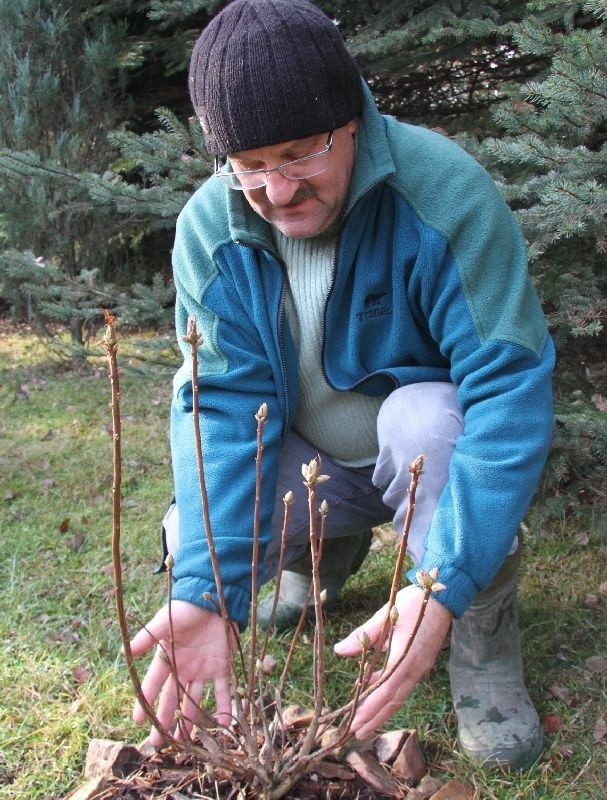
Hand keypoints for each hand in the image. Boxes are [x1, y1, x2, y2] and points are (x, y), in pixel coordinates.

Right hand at [129, 600, 236, 745]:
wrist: (212, 597)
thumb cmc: (185, 608)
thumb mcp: (164, 620)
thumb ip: (147, 636)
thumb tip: (126, 651)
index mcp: (168, 658)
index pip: (153, 684)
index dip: (146, 701)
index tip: (138, 720)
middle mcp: (184, 668)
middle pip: (172, 698)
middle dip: (165, 720)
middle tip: (158, 743)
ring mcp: (203, 669)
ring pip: (194, 700)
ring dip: (190, 720)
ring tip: (185, 742)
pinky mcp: (221, 667)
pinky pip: (223, 690)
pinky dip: (224, 706)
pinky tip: (225, 724)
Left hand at [334, 584, 451, 738]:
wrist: (443, 598)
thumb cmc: (412, 604)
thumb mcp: (385, 615)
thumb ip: (363, 636)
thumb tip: (339, 651)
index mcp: (405, 658)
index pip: (385, 691)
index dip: (370, 710)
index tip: (355, 724)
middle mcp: (415, 668)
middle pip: (394, 700)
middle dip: (375, 718)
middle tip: (357, 734)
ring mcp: (420, 667)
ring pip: (399, 694)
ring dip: (382, 708)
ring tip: (364, 719)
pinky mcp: (421, 663)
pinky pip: (404, 683)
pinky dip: (390, 692)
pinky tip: (374, 687)